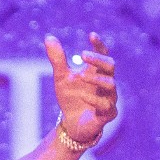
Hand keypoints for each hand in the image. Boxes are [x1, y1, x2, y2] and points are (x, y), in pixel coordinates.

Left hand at [46, 32, 117, 146]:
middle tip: (82, 54)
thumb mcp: (61, 77)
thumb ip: (57, 59)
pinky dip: (94, 100)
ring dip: (97, 79)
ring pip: (110, 85)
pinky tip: (83, 96)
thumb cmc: (71, 97)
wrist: (71, 124)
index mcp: (96, 71)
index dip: (99, 45)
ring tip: (82, 76)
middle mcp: (106, 83)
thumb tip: (48, 37)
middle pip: (110, 65)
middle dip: (98, 59)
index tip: (91, 35)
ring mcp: (109, 98)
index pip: (103, 54)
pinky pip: (106, 106)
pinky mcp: (108, 114)